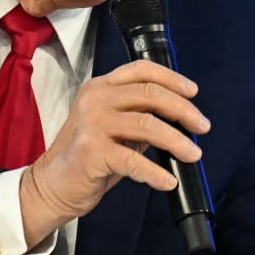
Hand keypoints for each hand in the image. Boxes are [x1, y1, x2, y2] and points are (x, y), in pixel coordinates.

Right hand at [18, 60, 210, 245]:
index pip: (142, 70)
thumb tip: (179, 118)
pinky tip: (168, 181)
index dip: (173, 78)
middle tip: (202, 126)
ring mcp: (92, 124)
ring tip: (193, 154)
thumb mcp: (112, 126)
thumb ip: (139, 116)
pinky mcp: (92, 152)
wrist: (53, 185)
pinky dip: (156, 172)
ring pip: (148, 125)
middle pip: (150, 94)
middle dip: (183, 110)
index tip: (193, 93)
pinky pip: (134, 160)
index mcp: (101, 87)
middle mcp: (96, 99)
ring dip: (177, 141)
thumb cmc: (87, 155)